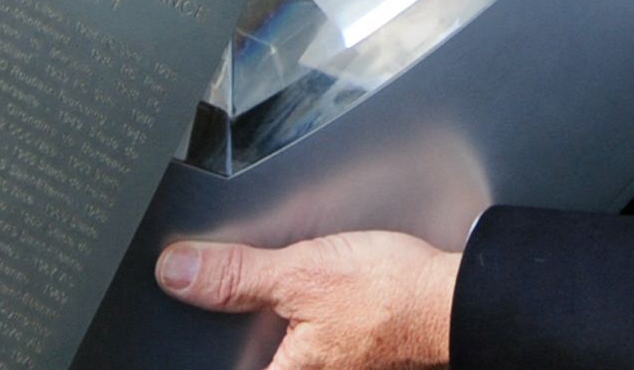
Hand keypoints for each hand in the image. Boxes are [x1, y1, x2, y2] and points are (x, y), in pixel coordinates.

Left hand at [156, 232, 457, 369]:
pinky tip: (296, 287)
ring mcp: (328, 365)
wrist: (455, 296)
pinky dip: (290, 313)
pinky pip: (298, 336)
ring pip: (274, 343)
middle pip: (248, 351)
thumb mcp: (301, 275)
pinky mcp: (346, 350)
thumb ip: (236, 277)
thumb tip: (178, 273)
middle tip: (223, 284)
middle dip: (237, 323)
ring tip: (261, 283)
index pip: (222, 363)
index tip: (194, 325)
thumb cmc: (392, 296)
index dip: (211, 337)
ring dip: (264, 318)